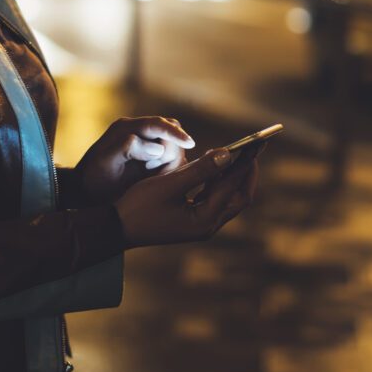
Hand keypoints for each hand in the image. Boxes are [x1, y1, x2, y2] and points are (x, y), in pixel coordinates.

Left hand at [74, 116, 195, 204]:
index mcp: (125, 128)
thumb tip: (157, 147)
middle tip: (156, 168)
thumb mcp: (105, 163)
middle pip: (169, 129)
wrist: (84, 193)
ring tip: (152, 173)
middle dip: (172, 148)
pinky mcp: (147, 154)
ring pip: (171, 143)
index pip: (158, 124)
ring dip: (170, 158)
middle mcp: (136, 131)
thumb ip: (128, 149)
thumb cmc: (93, 180)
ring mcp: (143, 142)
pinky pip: (168, 154)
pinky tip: (156, 176)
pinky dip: (168, 165)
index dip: (175, 133)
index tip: (190, 143)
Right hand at [114, 149, 257, 249]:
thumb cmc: (139, 207)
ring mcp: (201, 225)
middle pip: (239, 196)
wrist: (115, 228)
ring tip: (234, 153)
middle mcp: (208, 225)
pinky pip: (214, 199)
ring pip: (228, 198)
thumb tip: (228, 154)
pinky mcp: (193, 221)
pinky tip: (213, 166)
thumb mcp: (170, 183)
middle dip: (246, 172)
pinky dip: (218, 182)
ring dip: (232, 176)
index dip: (246, 163)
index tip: (256, 144)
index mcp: (205, 219)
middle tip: (251, 149)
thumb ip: (200, 169)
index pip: (234, 187)